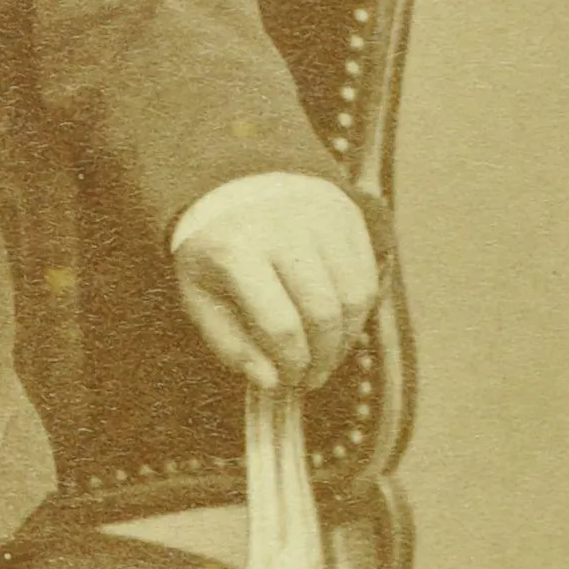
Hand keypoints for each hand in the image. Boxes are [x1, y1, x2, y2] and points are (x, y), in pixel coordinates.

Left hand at [170, 173, 379, 392]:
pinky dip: (359, 313)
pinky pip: (368, 277)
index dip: (291, 363)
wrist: (235, 186)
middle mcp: (283, 230)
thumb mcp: (200, 297)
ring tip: (327, 357)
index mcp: (236, 250)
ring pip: (355, 297)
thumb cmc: (216, 253)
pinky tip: (339, 327)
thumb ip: (229, 344)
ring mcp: (321, 219)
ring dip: (346, 340)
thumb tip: (270, 381)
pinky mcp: (347, 217)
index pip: (280, 324)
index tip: (288, 381)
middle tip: (312, 377)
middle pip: (324, 312)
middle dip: (323, 357)